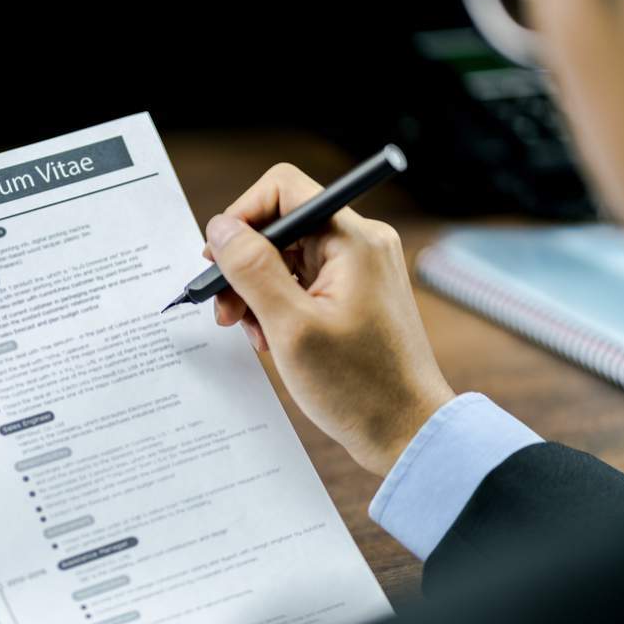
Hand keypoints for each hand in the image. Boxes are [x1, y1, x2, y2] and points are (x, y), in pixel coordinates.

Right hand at [203, 163, 453, 475]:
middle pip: (281, 227)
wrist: (405, 432)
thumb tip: (220, 228)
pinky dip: (278, 306)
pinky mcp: (354, 295)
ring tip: (252, 334)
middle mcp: (360, 244)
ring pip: (286, 258)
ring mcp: (359, 270)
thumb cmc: (358, 387)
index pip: (283, 190)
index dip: (242, 218)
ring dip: (257, 292)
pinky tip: (272, 340)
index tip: (218, 261)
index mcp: (353, 241)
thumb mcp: (291, 327)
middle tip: (226, 312)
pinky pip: (301, 282)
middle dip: (244, 266)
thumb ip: (252, 270)